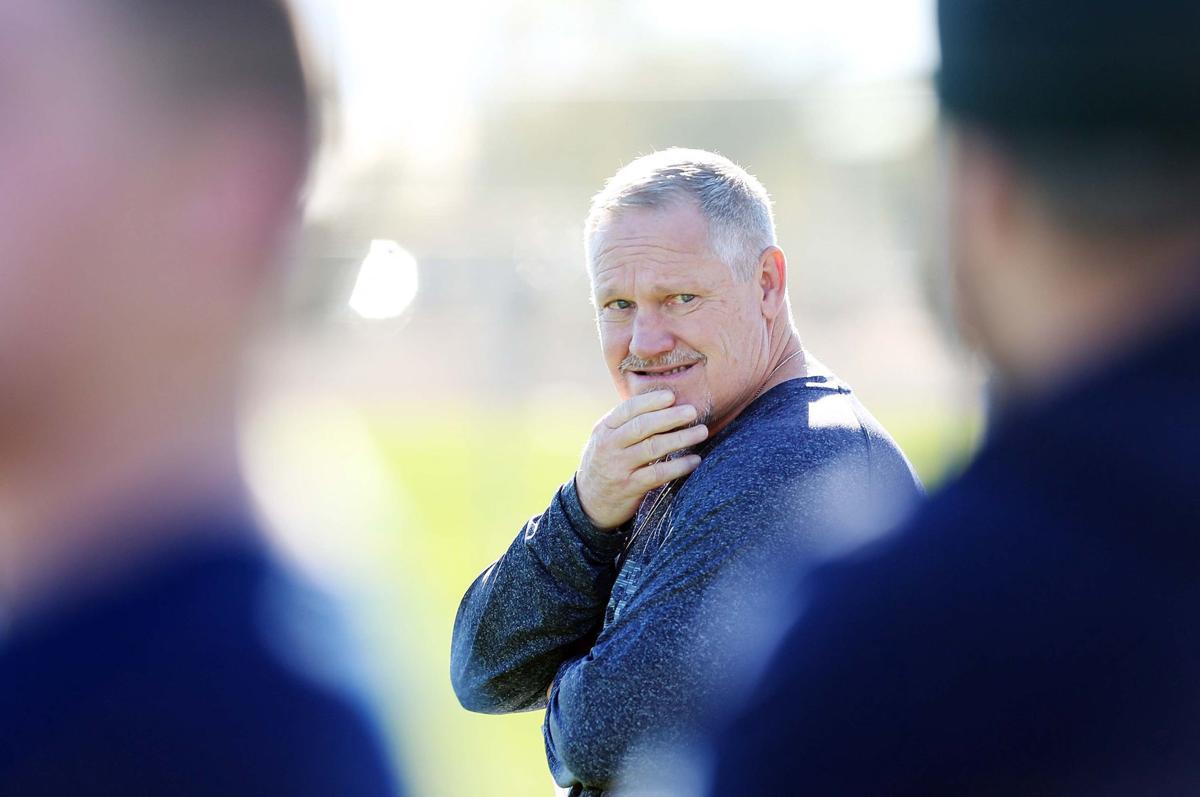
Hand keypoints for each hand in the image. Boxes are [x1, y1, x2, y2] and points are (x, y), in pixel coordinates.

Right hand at [575, 390, 707, 529]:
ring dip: (680, 438)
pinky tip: (695, 460)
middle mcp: (609, 446)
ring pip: (652, 448)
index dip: (651, 401)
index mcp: (604, 429)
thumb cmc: (605, 464)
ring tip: (701, 432)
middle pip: (642, 426)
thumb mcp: (606, 440)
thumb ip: (626, 424)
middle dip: (670, 417)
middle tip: (692, 411)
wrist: (587, 503)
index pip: (628, 409)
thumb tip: (663, 403)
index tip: (672, 396)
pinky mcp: (629, 487)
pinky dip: (679, 466)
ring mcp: (618, 467)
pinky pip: (658, 474)